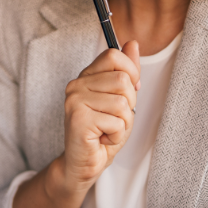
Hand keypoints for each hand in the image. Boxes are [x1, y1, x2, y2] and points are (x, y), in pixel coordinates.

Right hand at [60, 41, 140, 191]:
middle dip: (128, 105)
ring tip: (107, 130)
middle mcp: (76, 85)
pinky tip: (101, 139)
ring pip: (122, 103)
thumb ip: (126, 72)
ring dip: (123, 123)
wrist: (83, 164)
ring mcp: (75, 101)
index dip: (130, 73)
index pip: (114, 56)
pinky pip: (116, 122)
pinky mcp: (78, 119)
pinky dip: (116, 135)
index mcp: (85, 77)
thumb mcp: (120, 99)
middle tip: (113, 119)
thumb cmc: (102, 133)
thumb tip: (133, 43)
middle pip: (123, 81)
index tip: (126, 94)